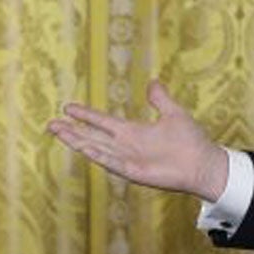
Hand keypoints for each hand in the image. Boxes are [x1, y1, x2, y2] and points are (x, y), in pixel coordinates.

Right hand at [48, 79, 230, 201]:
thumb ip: (160, 99)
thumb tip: (152, 81)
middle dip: (71, 130)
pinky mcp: (134, 172)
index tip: (68, 107)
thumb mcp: (173, 112)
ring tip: (57, 132)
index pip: (102, 121)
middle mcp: (125, 146)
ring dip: (77, 141)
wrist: (203, 163)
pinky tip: (83, 147)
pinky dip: (98, 155)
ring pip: (96, 149)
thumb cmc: (191, 141)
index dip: (85, 115)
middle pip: (92, 136)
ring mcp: (128, 160)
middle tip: (50, 123)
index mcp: (132, 132)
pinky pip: (112, 162)